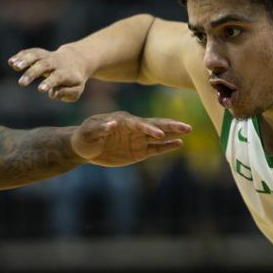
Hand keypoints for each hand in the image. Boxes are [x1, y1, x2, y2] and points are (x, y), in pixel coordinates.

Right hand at [10, 44, 93, 101]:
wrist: (76, 60)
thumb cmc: (74, 80)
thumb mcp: (75, 90)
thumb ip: (66, 93)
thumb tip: (52, 94)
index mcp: (66, 73)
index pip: (57, 77)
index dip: (49, 83)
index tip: (40, 89)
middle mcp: (56, 63)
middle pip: (44, 65)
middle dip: (32, 73)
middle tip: (21, 83)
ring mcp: (47, 56)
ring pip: (36, 55)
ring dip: (24, 60)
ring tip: (14, 65)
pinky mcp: (40, 54)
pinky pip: (30, 52)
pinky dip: (20, 56)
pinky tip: (11, 62)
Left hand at [72, 112, 190, 166]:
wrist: (85, 148)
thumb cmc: (85, 136)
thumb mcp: (88, 132)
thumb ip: (100, 128)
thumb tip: (113, 124)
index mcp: (123, 121)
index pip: (139, 124)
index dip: (149, 128)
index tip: (160, 133)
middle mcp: (134, 128)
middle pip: (155, 126)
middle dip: (170, 126)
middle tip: (186, 126)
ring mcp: (138, 139)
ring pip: (159, 136)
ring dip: (173, 133)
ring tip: (188, 130)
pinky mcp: (139, 151)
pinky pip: (155, 149)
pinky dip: (167, 146)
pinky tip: (179, 144)